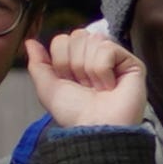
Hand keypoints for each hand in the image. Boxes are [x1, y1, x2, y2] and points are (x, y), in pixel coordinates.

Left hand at [27, 22, 149, 131]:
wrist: (95, 127)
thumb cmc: (74, 113)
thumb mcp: (47, 88)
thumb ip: (38, 63)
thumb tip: (31, 41)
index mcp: (77, 60)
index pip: (63, 39)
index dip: (61, 62)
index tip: (70, 82)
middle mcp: (97, 56)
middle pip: (77, 36)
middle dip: (74, 64)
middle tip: (85, 86)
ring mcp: (116, 58)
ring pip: (92, 41)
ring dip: (88, 70)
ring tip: (98, 88)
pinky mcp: (132, 63)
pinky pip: (107, 49)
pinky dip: (102, 71)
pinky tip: (109, 86)